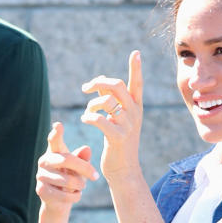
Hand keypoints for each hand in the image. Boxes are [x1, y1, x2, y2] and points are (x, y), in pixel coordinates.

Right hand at [35, 123, 97, 213]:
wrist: (58, 202)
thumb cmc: (70, 179)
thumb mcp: (78, 168)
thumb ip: (82, 159)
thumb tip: (86, 149)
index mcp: (53, 152)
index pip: (54, 140)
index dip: (56, 133)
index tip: (59, 125)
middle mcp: (44, 161)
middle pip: (66, 160)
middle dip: (84, 168)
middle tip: (96, 176)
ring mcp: (40, 176)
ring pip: (67, 180)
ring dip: (80, 185)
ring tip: (81, 186)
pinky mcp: (41, 191)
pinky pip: (64, 195)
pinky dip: (75, 196)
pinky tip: (75, 195)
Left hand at [80, 51, 143, 184]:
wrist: (123, 170)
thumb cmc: (118, 144)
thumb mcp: (118, 120)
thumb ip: (111, 101)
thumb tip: (100, 82)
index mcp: (136, 108)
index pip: (137, 84)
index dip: (136, 68)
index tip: (136, 52)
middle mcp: (134, 114)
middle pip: (117, 86)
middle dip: (98, 83)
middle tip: (85, 88)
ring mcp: (127, 125)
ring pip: (106, 101)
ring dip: (91, 104)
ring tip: (87, 112)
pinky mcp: (117, 137)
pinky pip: (99, 119)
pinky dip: (89, 117)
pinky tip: (84, 119)